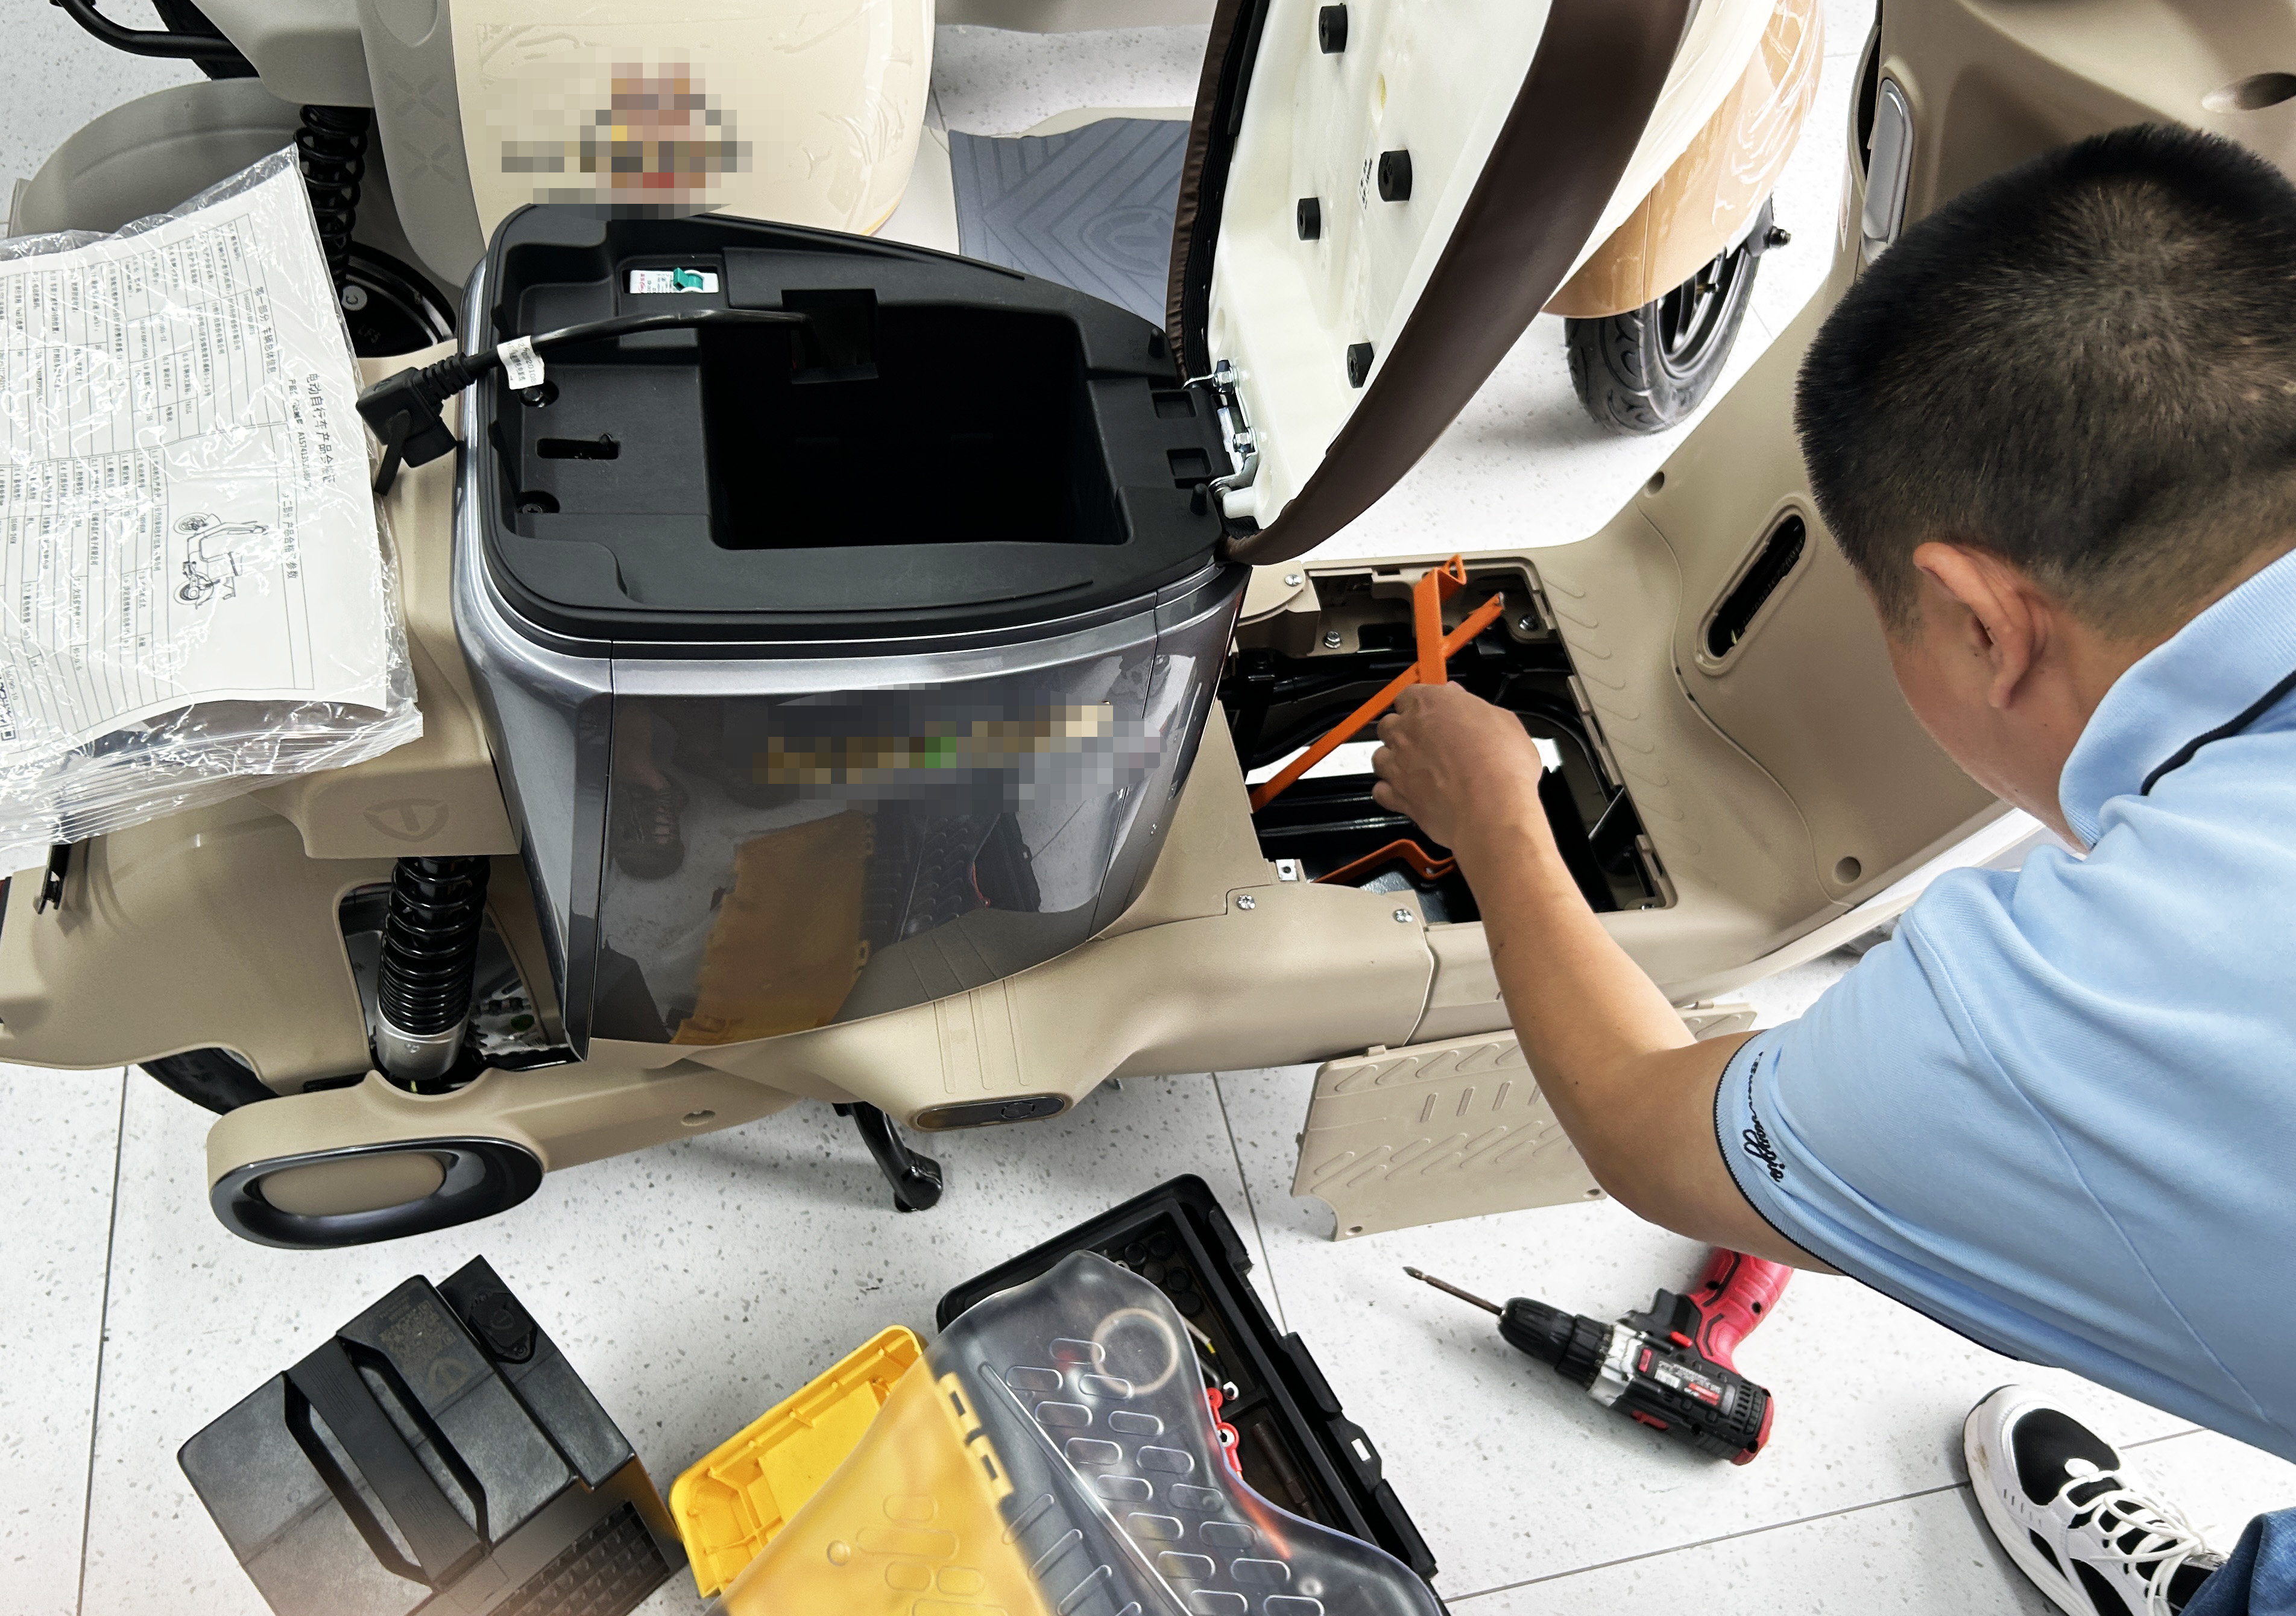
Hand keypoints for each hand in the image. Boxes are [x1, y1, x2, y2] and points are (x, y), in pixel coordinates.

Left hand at [1370, 683, 1550, 863]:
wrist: (1492, 810)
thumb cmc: (1502, 766)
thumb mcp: (1503, 721)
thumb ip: (1474, 707)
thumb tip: (1463, 701)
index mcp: (1430, 703)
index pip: (1409, 694)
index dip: (1421, 705)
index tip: (1432, 711)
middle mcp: (1407, 731)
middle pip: (1389, 724)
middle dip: (1404, 731)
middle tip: (1427, 741)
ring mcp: (1398, 765)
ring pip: (1380, 757)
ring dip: (1394, 761)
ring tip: (1417, 769)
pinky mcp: (1398, 797)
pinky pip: (1381, 791)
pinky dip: (1391, 792)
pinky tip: (1409, 793)